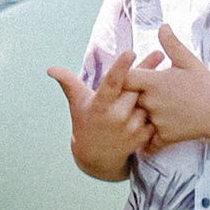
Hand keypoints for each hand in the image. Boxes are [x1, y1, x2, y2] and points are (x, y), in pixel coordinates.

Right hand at [52, 51, 151, 176]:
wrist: (96, 157)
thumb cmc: (86, 122)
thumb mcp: (77, 102)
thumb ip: (68, 82)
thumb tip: (50, 68)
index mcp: (100, 104)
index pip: (111, 83)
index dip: (121, 67)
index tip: (130, 52)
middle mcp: (115, 116)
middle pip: (136, 88)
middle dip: (146, 73)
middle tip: (159, 54)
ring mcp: (130, 128)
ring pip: (148, 102)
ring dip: (149, 96)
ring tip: (146, 94)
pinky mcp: (141, 138)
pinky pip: (154, 117)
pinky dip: (153, 112)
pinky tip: (150, 111)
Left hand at [124, 25, 209, 149]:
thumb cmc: (204, 86)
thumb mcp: (189, 62)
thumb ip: (172, 45)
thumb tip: (162, 26)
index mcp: (155, 82)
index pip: (124, 78)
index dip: (122, 78)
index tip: (126, 79)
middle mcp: (152, 102)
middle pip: (126, 100)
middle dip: (126, 99)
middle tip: (123, 100)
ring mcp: (157, 120)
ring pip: (135, 121)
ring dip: (134, 120)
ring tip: (130, 120)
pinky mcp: (164, 137)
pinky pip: (147, 141)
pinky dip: (146, 142)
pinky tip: (144, 140)